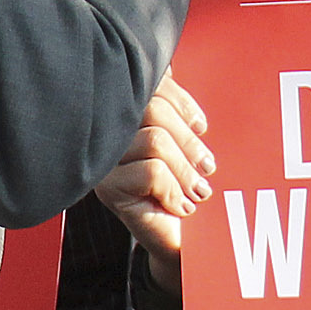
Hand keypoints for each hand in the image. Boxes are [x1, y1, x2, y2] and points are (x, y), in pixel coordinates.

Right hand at [95, 75, 211, 278]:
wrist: (180, 243)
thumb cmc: (185, 189)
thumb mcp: (186, 144)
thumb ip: (174, 109)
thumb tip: (171, 65)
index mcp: (123, 116)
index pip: (148, 86)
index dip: (180, 101)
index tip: (201, 127)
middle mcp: (106, 134)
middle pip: (152, 109)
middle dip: (189, 141)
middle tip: (207, 167)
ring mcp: (103, 162)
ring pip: (155, 141)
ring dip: (186, 171)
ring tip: (197, 190)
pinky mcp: (107, 190)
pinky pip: (152, 173)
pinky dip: (174, 192)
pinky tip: (179, 206)